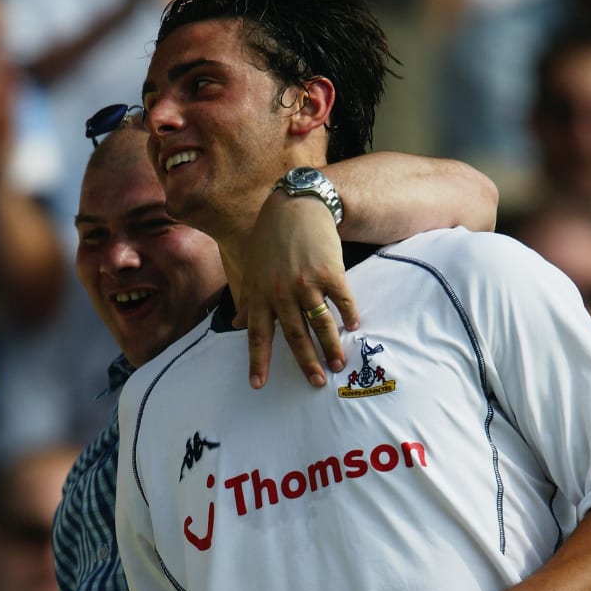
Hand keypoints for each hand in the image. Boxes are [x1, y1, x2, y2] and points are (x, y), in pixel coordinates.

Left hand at [233, 194, 359, 388]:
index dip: (258, 361)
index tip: (258, 385)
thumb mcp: (252, 268)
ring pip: (319, 323)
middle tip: (316, 383)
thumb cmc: (270, 238)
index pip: (257, 335)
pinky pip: (342, 301)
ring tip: (339, 364)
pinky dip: (348, 316)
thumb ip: (247, 299)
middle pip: (294, 336)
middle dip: (306, 362)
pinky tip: (354, 327)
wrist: (296, 205)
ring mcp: (306, 282)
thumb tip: (236, 325)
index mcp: (260, 294)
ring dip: (331, 347)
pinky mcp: (329, 271)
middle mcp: (281, 292)